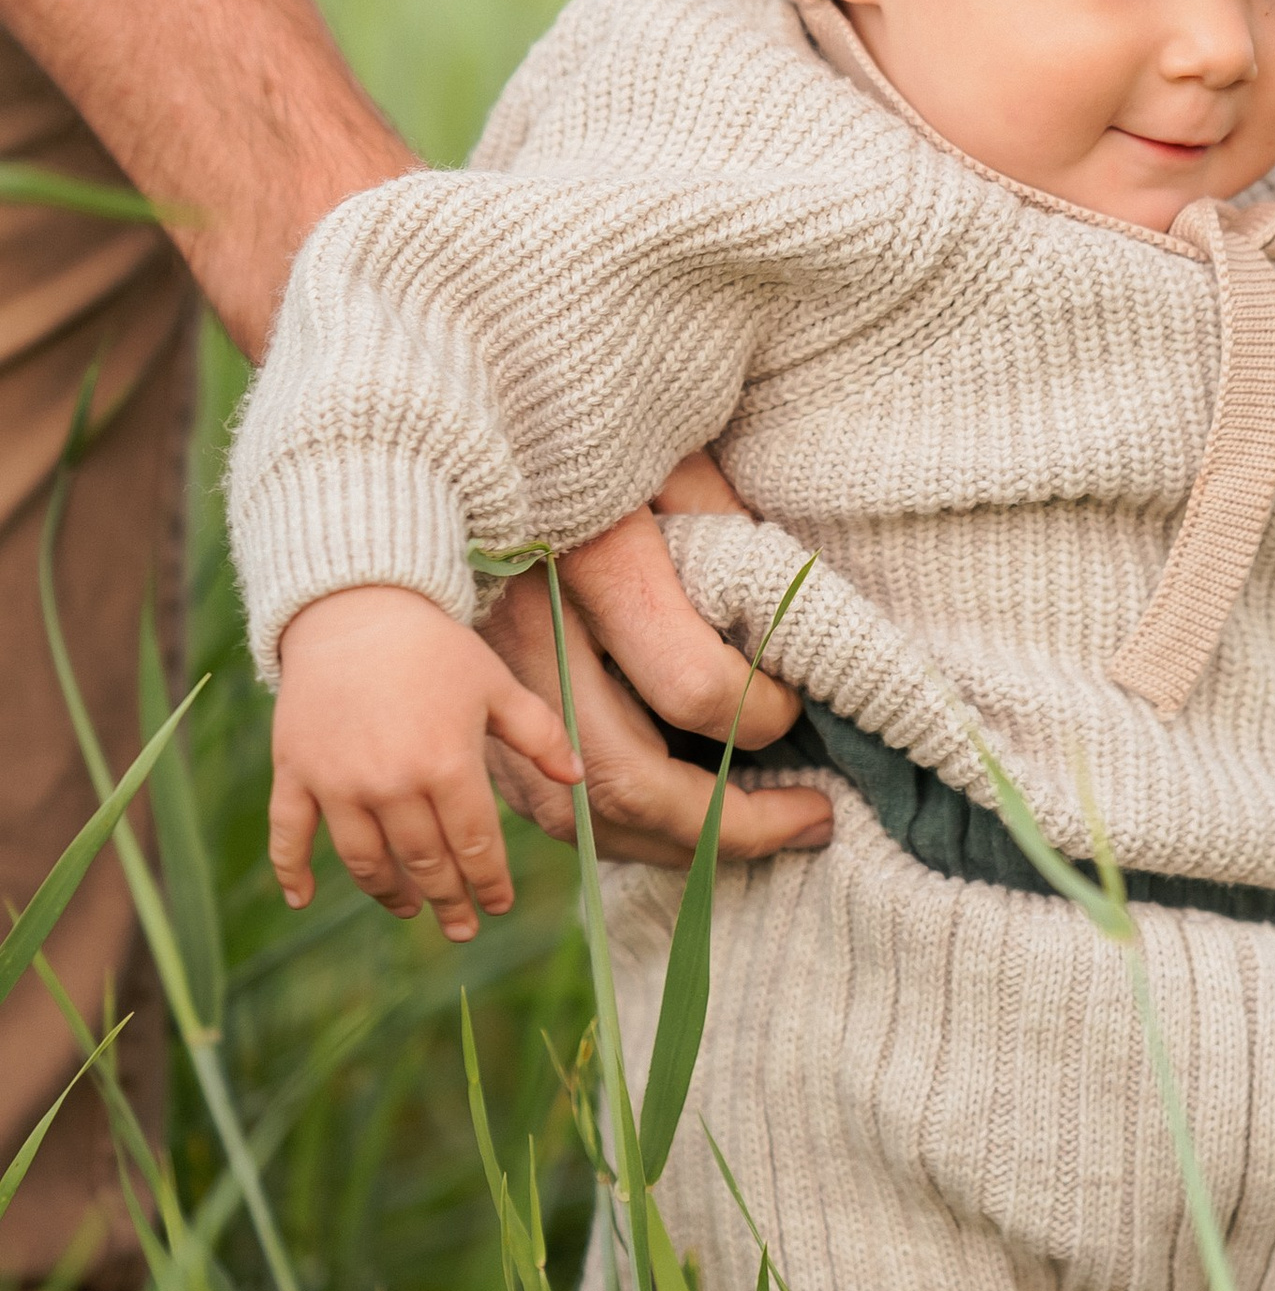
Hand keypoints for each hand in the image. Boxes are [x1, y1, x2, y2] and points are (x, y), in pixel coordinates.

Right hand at [270, 586, 585, 941]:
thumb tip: (577, 779)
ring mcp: (338, 783)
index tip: (499, 904)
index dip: (489, 882)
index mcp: (448, 764)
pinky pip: (289, 835)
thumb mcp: (496, 684)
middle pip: (424, 863)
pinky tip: (302, 898)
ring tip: (409, 908)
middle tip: (461, 926)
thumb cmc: (434, 646)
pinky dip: (291, 872)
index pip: (475, 845)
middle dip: (448, 900)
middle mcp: (392, 784)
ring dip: (388, 893)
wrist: (354, 605)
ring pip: (365, 861)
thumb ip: (538, 734)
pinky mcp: (295, 773)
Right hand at [476, 463, 834, 870]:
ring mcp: (492, 686)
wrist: (447, 450)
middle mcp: (531, 638)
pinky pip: (546, 802)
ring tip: (755, 837)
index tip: (798, 704)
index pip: (692, 687)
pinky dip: (618, 828)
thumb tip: (789, 613)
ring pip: (576, 816)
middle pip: (625, 783)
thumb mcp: (669, 458)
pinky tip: (677, 820)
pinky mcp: (477, 711)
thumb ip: (729, 523)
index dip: (761, 714)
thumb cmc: (580, 443)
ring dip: (670, 847)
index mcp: (593, 565)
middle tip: (811, 821)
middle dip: (727, 828)